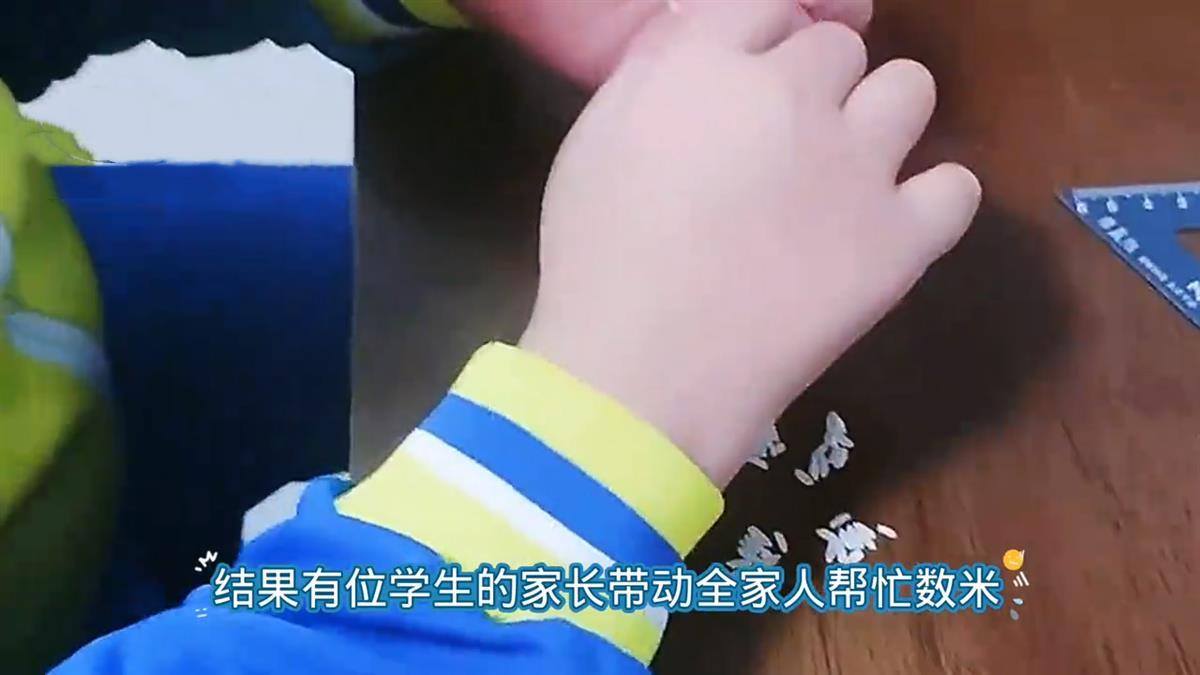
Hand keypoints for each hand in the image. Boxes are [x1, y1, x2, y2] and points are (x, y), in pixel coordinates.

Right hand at [519, 1, 980, 485]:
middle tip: (781, 149)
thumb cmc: (598, 261)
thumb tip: (703, 36)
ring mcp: (859, 164)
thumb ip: (657, 72)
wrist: (643, 373)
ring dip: (879, 121)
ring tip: (843, 176)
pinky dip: (928, 202)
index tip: (751, 84)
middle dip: (814, 87)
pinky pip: (956, 188)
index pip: (769, 3)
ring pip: (910, 90)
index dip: (764, 41)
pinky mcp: (902, 237)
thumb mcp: (596, 139)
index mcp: (710, 62)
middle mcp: (795, 92)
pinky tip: (889, 227)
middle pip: (839, 47)